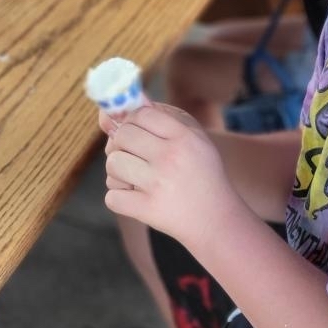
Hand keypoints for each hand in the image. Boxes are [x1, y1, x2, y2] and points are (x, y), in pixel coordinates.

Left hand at [102, 104, 242, 249]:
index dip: (132, 120)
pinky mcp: (148, 209)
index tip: (137, 131)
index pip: (141, 113)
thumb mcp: (193, 137)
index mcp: (184, 136)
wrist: (216, 218)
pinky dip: (119, 198)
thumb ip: (160, 116)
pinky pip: (112, 196)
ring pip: (112, 164)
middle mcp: (170, 157)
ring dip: (118, 171)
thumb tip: (113, 110)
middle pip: (122, 135)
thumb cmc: (200, 172)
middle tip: (135, 156)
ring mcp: (158, 184)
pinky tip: (135, 197)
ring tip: (135, 177)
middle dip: (122, 144)